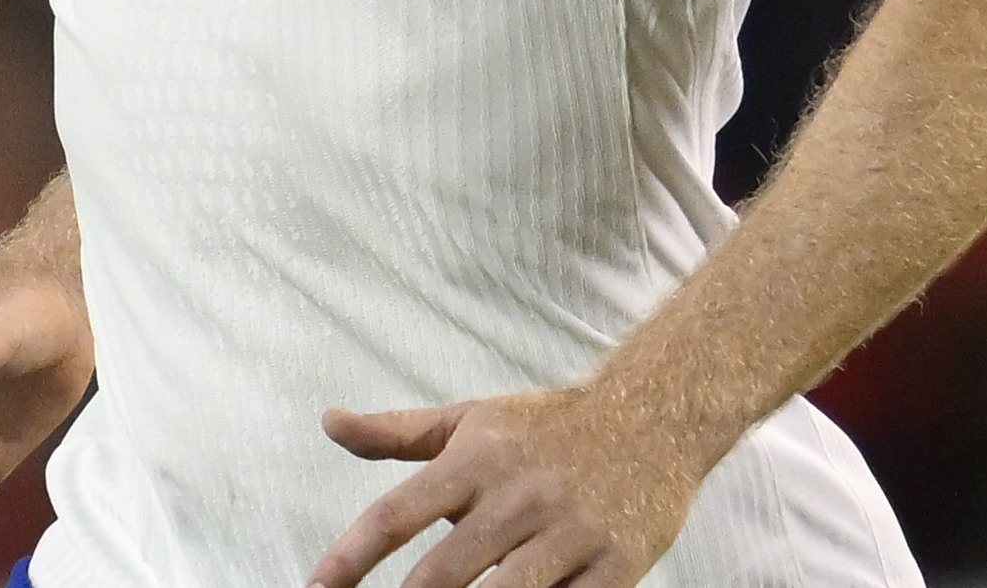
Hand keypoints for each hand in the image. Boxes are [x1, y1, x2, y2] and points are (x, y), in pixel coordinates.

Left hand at [307, 385, 704, 587]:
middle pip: (444, 572)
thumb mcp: (472, 418)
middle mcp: (520, 495)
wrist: (657, 416)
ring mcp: (571, 531)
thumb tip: (329, 422)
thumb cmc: (551, 426)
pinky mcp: (617, 564)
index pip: (398, 512)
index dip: (351, 556)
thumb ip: (397, 431)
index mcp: (478, 459)